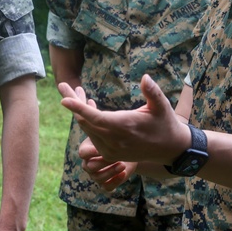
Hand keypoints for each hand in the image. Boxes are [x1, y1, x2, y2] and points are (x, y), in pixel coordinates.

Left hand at [59, 74, 188, 164]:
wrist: (169, 149)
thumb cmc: (166, 123)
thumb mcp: (162, 106)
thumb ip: (153, 92)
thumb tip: (145, 77)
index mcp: (125, 126)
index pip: (96, 117)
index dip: (79, 108)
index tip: (64, 99)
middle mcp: (114, 140)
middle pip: (86, 121)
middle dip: (73, 103)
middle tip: (62, 85)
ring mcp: (110, 149)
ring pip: (87, 128)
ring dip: (80, 112)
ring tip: (76, 92)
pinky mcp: (109, 153)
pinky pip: (92, 135)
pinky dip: (87, 122)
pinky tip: (88, 107)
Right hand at [80, 140, 137, 190]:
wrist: (128, 151)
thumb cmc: (117, 139)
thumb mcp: (112, 135)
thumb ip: (106, 136)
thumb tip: (105, 134)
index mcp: (87, 150)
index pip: (83, 153)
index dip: (91, 152)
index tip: (101, 149)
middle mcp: (88, 164)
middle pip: (90, 167)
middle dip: (104, 161)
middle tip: (116, 155)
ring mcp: (95, 175)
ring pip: (98, 178)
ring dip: (111, 171)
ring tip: (122, 165)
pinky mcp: (105, 183)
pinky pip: (107, 187)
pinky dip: (116, 181)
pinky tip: (124, 172)